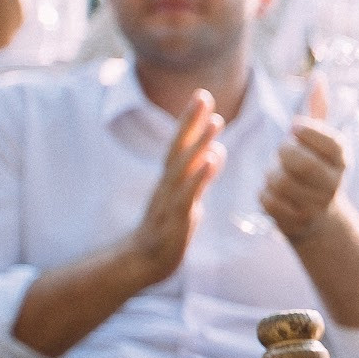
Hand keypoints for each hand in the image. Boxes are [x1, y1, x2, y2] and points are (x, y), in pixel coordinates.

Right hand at [127, 91, 223, 282]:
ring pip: (184, 167)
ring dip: (199, 142)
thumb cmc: (166, 229)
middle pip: (178, 147)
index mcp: (171, 179)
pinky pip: (187, 194)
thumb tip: (215, 152)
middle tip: (204, 95)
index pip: (180, 145)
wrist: (143, 262)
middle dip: (191, 121)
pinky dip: (198, 176)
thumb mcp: (188, 198)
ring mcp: (169, 200)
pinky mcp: (175, 218)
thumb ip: (201, 176)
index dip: (191, 121)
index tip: (202, 96)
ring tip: (215, 121)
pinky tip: (210, 160)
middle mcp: (168, 184)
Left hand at [260, 74, 348, 240]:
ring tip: (279, 174)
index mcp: (341, 158)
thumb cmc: (314, 167)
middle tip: (283, 153)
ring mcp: (316, 205)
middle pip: (300, 161)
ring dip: (271, 174)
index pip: (328, 140)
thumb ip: (317, 110)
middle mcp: (333, 182)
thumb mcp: (320, 141)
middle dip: (283, 153)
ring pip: (280, 181)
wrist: (318, 217)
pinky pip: (268, 200)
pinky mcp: (296, 222)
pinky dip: (265, 194)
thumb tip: (318, 77)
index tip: (295, 128)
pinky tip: (275, 194)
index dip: (307, 131)